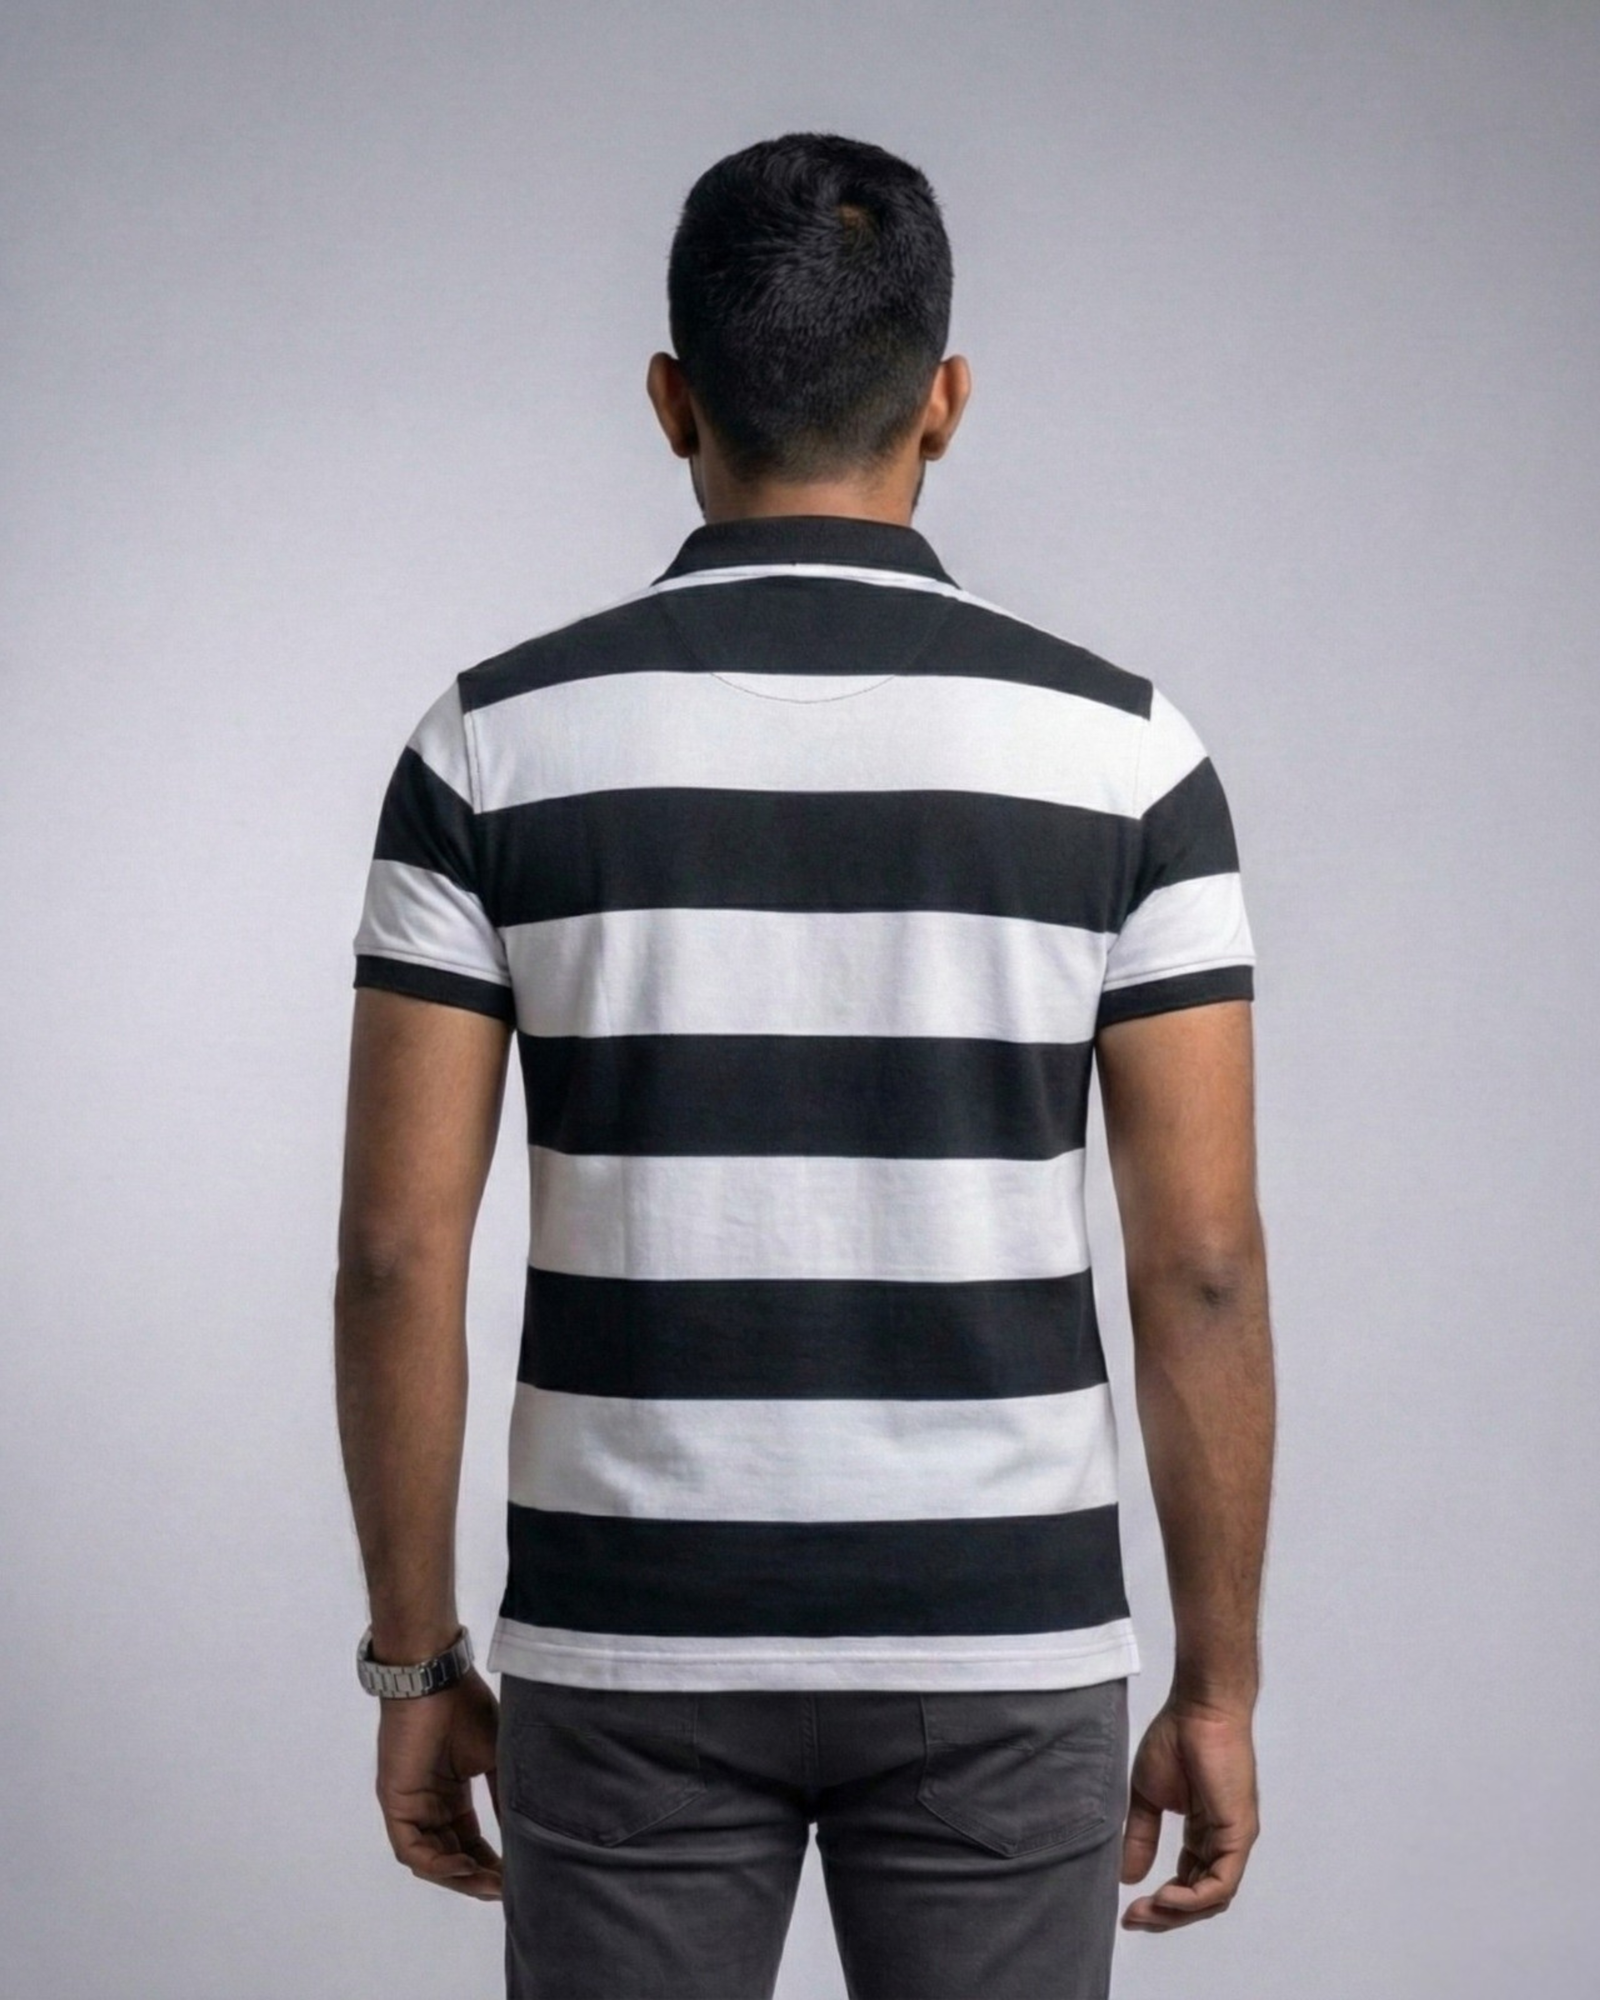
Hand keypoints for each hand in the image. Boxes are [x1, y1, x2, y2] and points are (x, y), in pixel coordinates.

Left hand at [375, 1667, 503, 1900]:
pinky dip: (437, 1864)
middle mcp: (430, 1805)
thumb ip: (503, 1796)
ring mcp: (411, 1807)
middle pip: (452, 1856)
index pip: (470, 1841)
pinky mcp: (396, 1804)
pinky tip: (463, 1866)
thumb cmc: (465, 1708)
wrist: (435, 1679)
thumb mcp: (495, 1757)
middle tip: (505, 1889)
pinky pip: (412, 1849)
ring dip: (459, 1876)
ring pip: (432, 1859)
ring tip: (490, 1882)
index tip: (516, 1877)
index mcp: (451, 1794)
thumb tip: (526, 1833)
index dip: (491, 1862)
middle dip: (477, 1877)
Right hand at [1119, 1693, 1259, 1931]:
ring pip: (1212, 1898)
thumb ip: (1141, 1836)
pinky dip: (1194, 1898)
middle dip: (1165, 1915)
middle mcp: (1221, 1842)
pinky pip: (1221, 1883)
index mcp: (1203, 1833)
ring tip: (1146, 1911)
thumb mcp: (1147, 1796)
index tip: (1127, 1910)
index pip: (1187, 1882)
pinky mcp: (1239, 1834)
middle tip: (1132, 1920)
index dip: (1160, 1902)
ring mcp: (1233, 1840)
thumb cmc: (1176, 1739)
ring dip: (1178, 1912)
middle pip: (1199, 1898)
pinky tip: (1166, 1896)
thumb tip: (1127, 1877)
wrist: (1199, 1709)